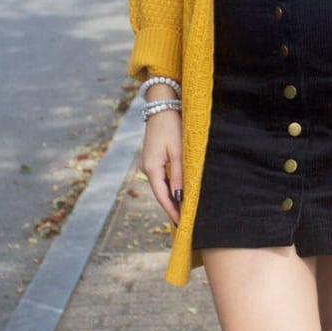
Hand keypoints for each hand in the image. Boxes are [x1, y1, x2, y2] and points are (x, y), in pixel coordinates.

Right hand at [138, 109, 183, 224]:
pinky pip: (160, 176)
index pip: (162, 195)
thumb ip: (179, 175)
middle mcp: (145, 167)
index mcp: (151, 167)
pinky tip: (177, 191)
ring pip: (160, 185)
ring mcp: (147, 163)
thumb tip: (179, 197)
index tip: (181, 223)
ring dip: (170, 196)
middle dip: (171, 206)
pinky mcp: (151, 158)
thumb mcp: (178, 152)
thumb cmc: (172, 127)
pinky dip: (168, 185)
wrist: (161, 107)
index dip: (171, 211)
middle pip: (160, 192)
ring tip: (183, 209)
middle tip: (185, 221)